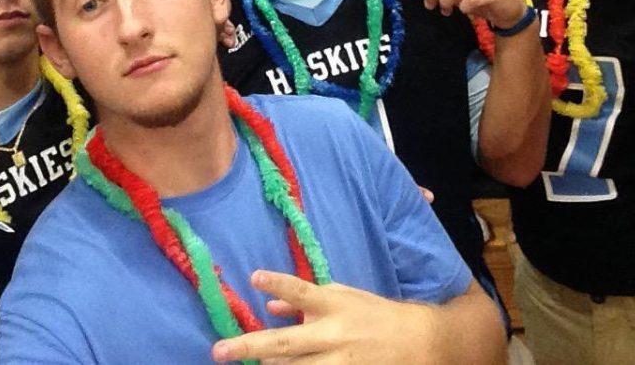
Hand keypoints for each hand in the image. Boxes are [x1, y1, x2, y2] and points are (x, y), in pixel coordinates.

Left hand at [211, 271, 438, 363]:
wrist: (416, 341)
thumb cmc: (372, 313)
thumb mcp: (342, 296)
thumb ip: (305, 302)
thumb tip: (272, 305)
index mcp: (333, 305)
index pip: (301, 292)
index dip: (278, 283)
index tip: (254, 277)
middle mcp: (333, 334)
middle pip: (286, 342)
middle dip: (250, 346)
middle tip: (219, 351)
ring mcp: (340, 363)